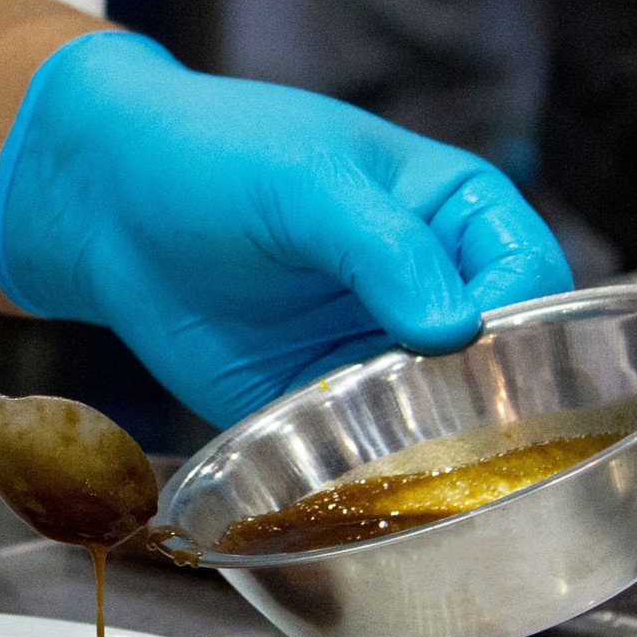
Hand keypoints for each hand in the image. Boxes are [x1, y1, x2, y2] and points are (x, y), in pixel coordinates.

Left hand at [0, 32, 571, 426]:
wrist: (107, 205)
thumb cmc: (215, 157)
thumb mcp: (307, 181)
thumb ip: (383, 248)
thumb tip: (453, 326)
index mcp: (454, 215)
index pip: (529, 274)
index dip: (520, 319)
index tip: (478, 350)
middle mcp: (429, 292)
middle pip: (498, 361)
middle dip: (488, 399)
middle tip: (454, 425)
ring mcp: (374, 355)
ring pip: (437, 417)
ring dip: (428, 446)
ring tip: (406, 462)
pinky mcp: (315, 406)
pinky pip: (360, 448)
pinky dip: (363, 468)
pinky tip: (353, 478)